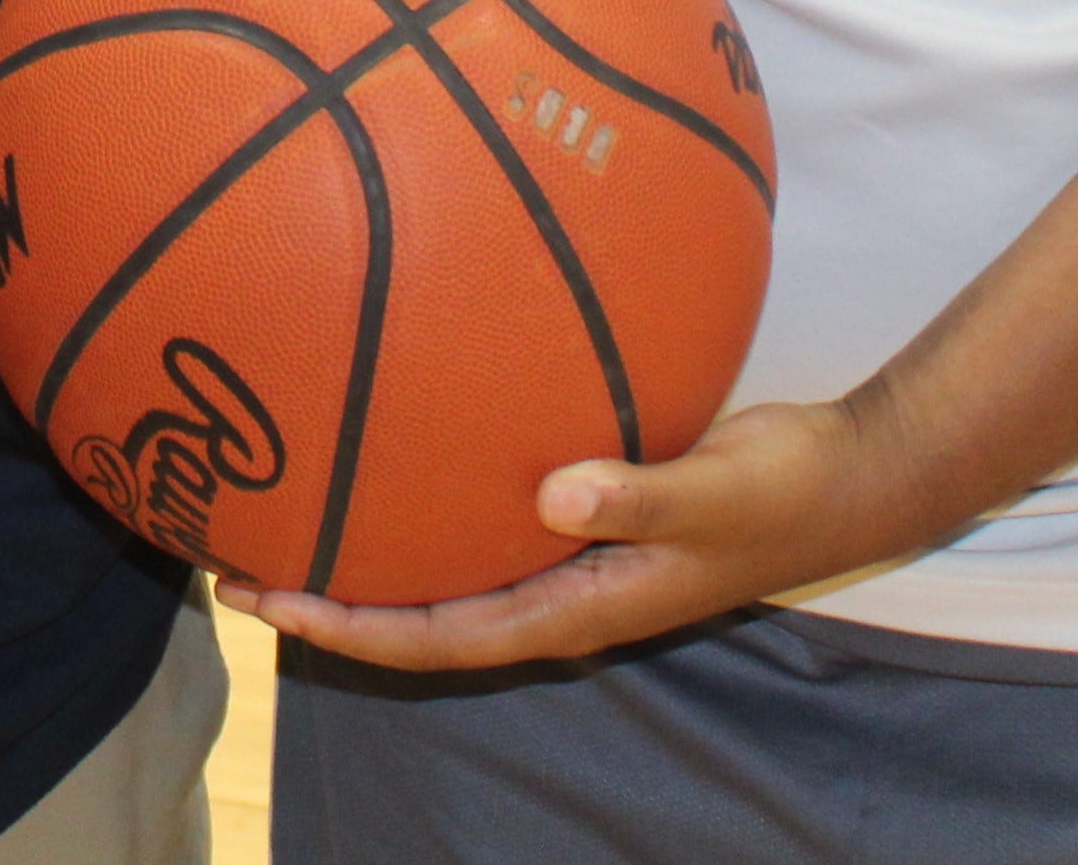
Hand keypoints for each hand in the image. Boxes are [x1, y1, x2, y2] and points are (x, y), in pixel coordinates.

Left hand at [215, 395, 931, 672]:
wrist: (842, 478)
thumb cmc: (780, 493)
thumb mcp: (711, 493)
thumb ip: (636, 495)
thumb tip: (552, 494)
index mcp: (577, 608)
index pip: (443, 638)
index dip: (355, 630)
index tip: (274, 607)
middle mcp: (559, 590)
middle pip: (423, 614)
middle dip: (330, 598)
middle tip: (235, 562)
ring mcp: (567, 554)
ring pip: (448, 566)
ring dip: (369, 546)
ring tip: (284, 509)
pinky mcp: (579, 509)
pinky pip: (483, 514)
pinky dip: (426, 490)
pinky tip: (385, 439)